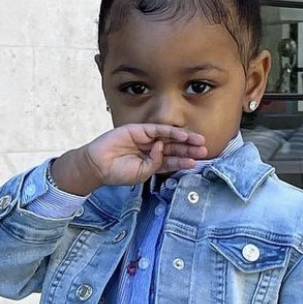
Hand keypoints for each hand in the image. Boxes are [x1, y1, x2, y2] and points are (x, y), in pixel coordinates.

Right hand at [50, 124, 208, 196]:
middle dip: (189, 149)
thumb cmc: (118, 172)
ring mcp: (146, 139)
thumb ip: (155, 164)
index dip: (184, 161)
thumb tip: (163, 149)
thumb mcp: (141, 174)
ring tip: (198, 142)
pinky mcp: (139, 130)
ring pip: (169, 138)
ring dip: (184, 139)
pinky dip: (170, 132)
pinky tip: (182, 135)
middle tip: (204, 150)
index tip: (196, 162)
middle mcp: (151, 150)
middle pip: (174, 148)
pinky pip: (158, 130)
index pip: (172, 161)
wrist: (98, 165)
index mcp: (152, 163)